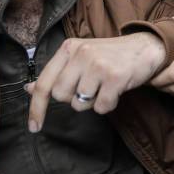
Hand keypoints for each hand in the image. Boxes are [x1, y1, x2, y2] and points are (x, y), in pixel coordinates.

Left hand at [26, 33, 165, 129]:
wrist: (145, 48)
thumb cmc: (110, 55)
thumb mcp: (80, 56)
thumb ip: (57, 72)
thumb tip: (29, 89)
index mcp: (68, 48)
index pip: (44, 82)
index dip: (36, 107)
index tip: (34, 126)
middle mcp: (81, 53)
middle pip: (61, 96)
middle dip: (74, 98)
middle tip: (90, 87)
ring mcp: (98, 64)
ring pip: (80, 103)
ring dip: (92, 102)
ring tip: (104, 86)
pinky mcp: (115, 77)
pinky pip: (101, 107)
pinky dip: (108, 104)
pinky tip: (115, 90)